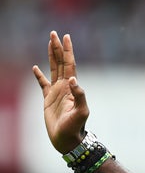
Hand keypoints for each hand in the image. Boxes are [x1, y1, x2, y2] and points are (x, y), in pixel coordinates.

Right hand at [32, 31, 89, 153]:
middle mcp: (65, 87)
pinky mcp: (48, 99)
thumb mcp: (81, 112)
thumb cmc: (75, 128)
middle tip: (55, 33)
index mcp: (73, 87)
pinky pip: (42, 84)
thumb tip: (73, 79)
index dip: (68, 51)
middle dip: (58, 48)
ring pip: (53, 69)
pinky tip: (35, 68)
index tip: (66, 37)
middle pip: (61, 63)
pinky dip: (38, 76)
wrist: (67, 140)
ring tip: (49, 43)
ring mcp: (57, 92)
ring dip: (51, 56)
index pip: (70, 65)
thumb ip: (79, 95)